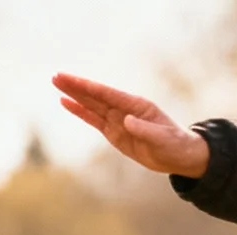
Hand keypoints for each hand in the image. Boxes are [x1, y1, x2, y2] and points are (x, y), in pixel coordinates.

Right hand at [53, 73, 208, 178]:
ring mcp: (118, 120)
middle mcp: (124, 110)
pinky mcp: (115, 133)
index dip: (87, 87)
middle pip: (95, 96)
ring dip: (74, 96)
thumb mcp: (162, 139)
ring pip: (92, 106)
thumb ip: (144, 130)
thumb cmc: (175, 145)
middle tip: (56, 76)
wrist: (180, 156)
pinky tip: (67, 103)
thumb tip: (126, 121)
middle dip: (75, 86)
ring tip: (57, 84)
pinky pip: (94, 121)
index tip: (70, 78)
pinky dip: (81, 112)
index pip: (106, 94)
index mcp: (136, 106)